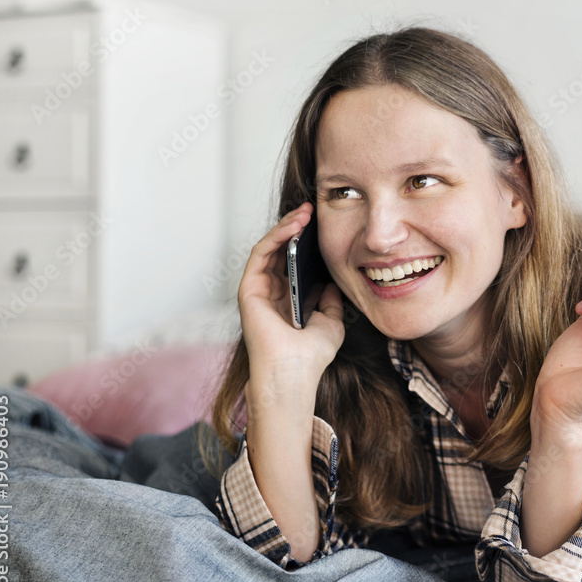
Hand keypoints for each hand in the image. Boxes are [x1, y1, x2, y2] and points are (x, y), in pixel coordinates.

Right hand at [237, 203, 345, 422]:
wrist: (295, 372)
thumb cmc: (311, 355)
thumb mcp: (331, 321)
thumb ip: (330, 300)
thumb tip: (333, 281)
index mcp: (289, 299)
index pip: (295, 262)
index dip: (306, 242)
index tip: (322, 225)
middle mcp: (272, 292)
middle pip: (281, 251)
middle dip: (296, 228)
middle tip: (312, 209)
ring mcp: (259, 290)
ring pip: (270, 248)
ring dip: (287, 227)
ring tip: (305, 212)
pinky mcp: (249, 289)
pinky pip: (261, 254)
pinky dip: (276, 236)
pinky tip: (293, 226)